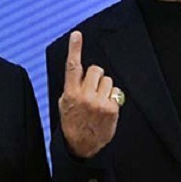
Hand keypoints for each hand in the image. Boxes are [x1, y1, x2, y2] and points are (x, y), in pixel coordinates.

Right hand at [58, 31, 120, 157]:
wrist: (81, 146)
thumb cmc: (72, 122)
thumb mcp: (64, 104)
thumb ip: (72, 86)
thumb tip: (80, 72)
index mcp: (70, 93)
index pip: (72, 67)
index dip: (74, 49)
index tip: (77, 35)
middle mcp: (84, 96)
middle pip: (96, 70)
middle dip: (95, 76)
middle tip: (92, 89)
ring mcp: (99, 103)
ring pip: (108, 80)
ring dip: (104, 87)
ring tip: (98, 101)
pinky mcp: (111, 109)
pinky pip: (116, 91)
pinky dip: (112, 97)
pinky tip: (106, 108)